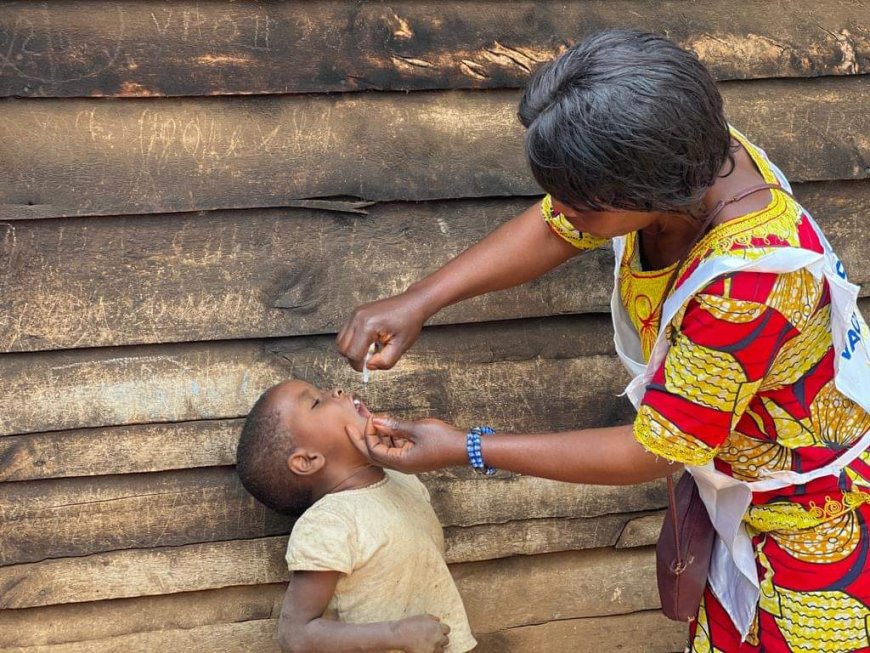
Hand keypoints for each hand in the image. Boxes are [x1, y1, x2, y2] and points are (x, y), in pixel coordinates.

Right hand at [336, 292, 428, 371]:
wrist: (412, 304)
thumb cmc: (409, 321)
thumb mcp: (400, 347)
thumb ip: (384, 362)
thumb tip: (369, 366)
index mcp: (368, 325)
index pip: (353, 354)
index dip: (360, 365)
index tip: (369, 367)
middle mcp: (357, 318)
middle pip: (342, 348)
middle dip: (354, 358)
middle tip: (371, 357)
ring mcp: (355, 314)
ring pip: (341, 341)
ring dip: (353, 349)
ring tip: (371, 347)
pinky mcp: (355, 314)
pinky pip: (346, 333)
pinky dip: (354, 341)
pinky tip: (370, 340)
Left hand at [346, 416, 465, 472]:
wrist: (465, 448)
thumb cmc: (444, 439)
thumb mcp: (417, 428)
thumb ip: (395, 426)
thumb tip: (376, 421)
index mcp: (400, 462)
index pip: (373, 450)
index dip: (368, 433)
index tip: (370, 417)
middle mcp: (401, 465)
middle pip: (372, 454)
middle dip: (360, 440)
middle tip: (349, 426)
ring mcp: (407, 462)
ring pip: (383, 451)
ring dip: (376, 436)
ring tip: (370, 420)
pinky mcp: (413, 457)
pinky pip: (394, 448)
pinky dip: (388, 437)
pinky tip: (388, 425)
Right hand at [395, 615, 449, 652]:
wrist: (400, 635)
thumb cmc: (410, 624)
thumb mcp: (423, 617)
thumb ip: (433, 619)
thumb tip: (438, 621)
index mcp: (437, 627)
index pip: (447, 630)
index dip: (442, 631)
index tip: (438, 632)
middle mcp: (438, 637)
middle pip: (446, 640)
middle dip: (440, 639)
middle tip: (433, 639)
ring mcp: (434, 647)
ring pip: (441, 649)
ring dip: (437, 647)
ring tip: (429, 645)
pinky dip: (431, 652)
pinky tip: (425, 649)